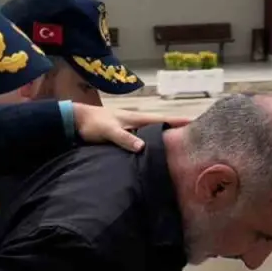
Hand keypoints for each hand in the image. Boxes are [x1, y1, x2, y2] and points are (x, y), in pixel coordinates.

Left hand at [72, 104, 190, 152]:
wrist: (76, 121)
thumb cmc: (93, 124)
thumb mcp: (108, 131)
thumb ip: (124, 138)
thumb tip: (142, 147)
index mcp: (136, 118)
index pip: (162, 119)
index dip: (178, 121)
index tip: (195, 123)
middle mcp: (136, 122)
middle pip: (161, 126)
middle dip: (176, 130)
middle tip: (193, 139)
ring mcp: (131, 129)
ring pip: (152, 133)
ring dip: (164, 138)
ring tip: (179, 147)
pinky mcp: (124, 136)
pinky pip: (143, 140)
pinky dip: (152, 143)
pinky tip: (155, 151)